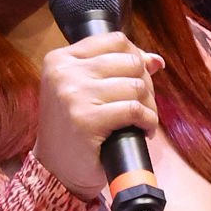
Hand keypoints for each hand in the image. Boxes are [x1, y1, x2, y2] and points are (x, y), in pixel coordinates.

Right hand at [34, 33, 164, 199]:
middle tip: (143, 103)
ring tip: (143, 119)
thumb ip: (114, 69)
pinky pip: (135, 110)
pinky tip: (144, 129)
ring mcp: (74, 95)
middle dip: (145, 83)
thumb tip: (155, 60)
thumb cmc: (72, 129)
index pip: (115, 40)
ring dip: (149, 105)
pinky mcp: (87, 120)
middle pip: (129, 61)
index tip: (140, 76)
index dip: (136, 56)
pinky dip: (148, 121)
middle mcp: (64, 73)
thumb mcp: (82, 91)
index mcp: (60, 59)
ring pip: (136, 86)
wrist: (55, 170)